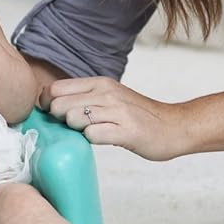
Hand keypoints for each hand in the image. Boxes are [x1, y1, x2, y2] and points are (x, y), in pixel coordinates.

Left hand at [46, 76, 189, 161]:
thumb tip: (50, 106)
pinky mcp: (127, 131)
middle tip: (73, 128)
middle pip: (59, 104)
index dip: (48, 105)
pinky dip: (92, 139)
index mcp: (100, 83)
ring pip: (74, 118)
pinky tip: (103, 139)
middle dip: (58, 120)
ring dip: (75, 129)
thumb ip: (84, 98)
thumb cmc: (138, 116)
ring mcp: (117, 111)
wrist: (174, 126)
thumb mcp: (110, 98)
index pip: (55, 89)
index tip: (55, 116)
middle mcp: (107, 93)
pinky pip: (93, 135)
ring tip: (90, 132)